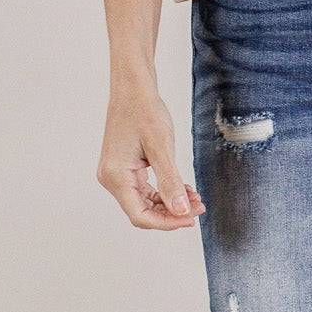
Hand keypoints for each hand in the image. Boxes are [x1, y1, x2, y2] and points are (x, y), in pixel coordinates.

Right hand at [97, 85, 205, 229]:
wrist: (133, 89)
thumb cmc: (144, 111)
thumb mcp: (161, 147)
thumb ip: (170, 182)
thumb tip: (181, 211)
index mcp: (116, 176)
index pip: (140, 215)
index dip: (167, 222)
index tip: (191, 218)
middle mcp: (112, 179)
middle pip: (142, 211)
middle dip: (171, 213)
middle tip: (199, 206)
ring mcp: (117, 174)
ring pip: (145, 202)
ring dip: (170, 203)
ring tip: (194, 197)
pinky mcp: (125, 169)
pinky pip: (145, 189)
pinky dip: (164, 192)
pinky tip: (183, 188)